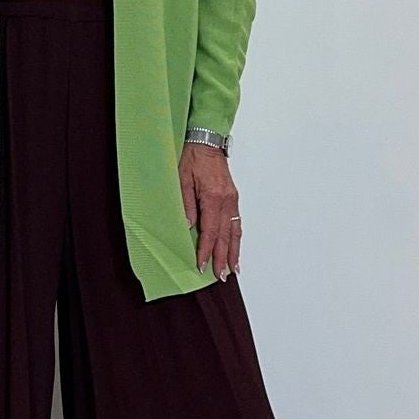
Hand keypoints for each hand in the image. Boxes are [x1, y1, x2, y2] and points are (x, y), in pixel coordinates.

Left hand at [179, 141, 240, 279]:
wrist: (207, 142)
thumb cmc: (192, 158)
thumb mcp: (181, 179)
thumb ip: (186, 204)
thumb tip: (188, 226)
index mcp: (213, 197)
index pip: (210, 231)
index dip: (206, 250)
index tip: (202, 265)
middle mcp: (227, 201)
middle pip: (225, 235)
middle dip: (222, 258)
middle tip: (221, 276)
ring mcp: (232, 200)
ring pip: (235, 231)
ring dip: (234, 252)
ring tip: (233, 269)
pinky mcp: (233, 198)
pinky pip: (237, 222)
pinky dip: (237, 238)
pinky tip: (235, 248)